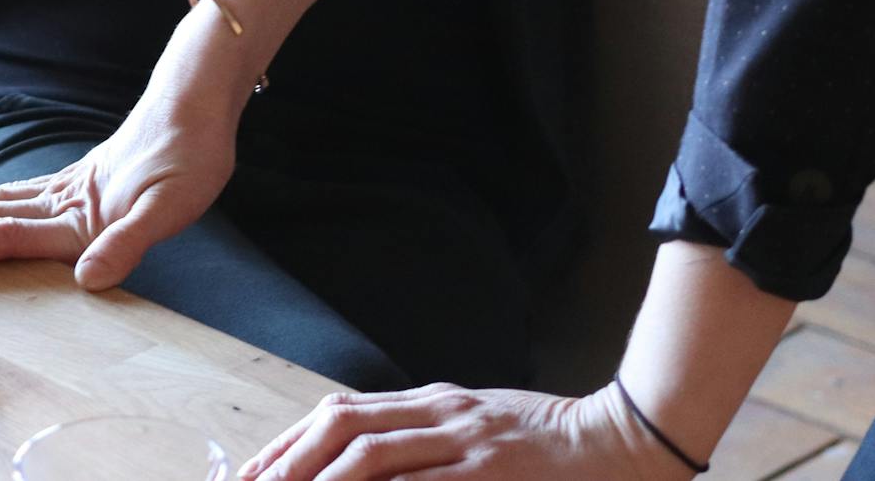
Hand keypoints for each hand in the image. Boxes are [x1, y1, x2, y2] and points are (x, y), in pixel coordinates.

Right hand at [0, 96, 234, 289]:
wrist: (197, 106)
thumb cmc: (189, 158)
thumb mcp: (169, 209)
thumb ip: (127, 243)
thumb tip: (90, 280)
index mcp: (74, 213)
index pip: (2, 235)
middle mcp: (58, 199)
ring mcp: (61, 189)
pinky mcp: (72, 184)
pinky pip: (8, 197)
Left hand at [240, 383, 690, 480]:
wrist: (621, 441)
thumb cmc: (548, 443)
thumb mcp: (478, 428)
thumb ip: (426, 441)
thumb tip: (365, 456)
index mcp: (433, 401)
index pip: (341, 413)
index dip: (291, 442)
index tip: (254, 473)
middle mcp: (440, 413)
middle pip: (343, 424)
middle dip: (291, 458)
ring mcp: (465, 442)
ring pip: (373, 451)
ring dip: (322, 477)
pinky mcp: (490, 472)